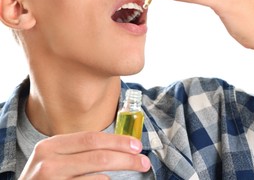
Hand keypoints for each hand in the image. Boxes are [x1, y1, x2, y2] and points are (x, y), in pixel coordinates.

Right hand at [19, 131, 150, 178]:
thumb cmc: (47, 175)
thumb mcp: (57, 156)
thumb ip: (81, 149)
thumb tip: (122, 145)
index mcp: (51, 145)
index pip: (92, 138)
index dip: (118, 141)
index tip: (137, 145)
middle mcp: (49, 163)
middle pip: (99, 157)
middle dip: (127, 158)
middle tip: (144, 161)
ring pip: (99, 177)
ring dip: (120, 174)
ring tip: (133, 170)